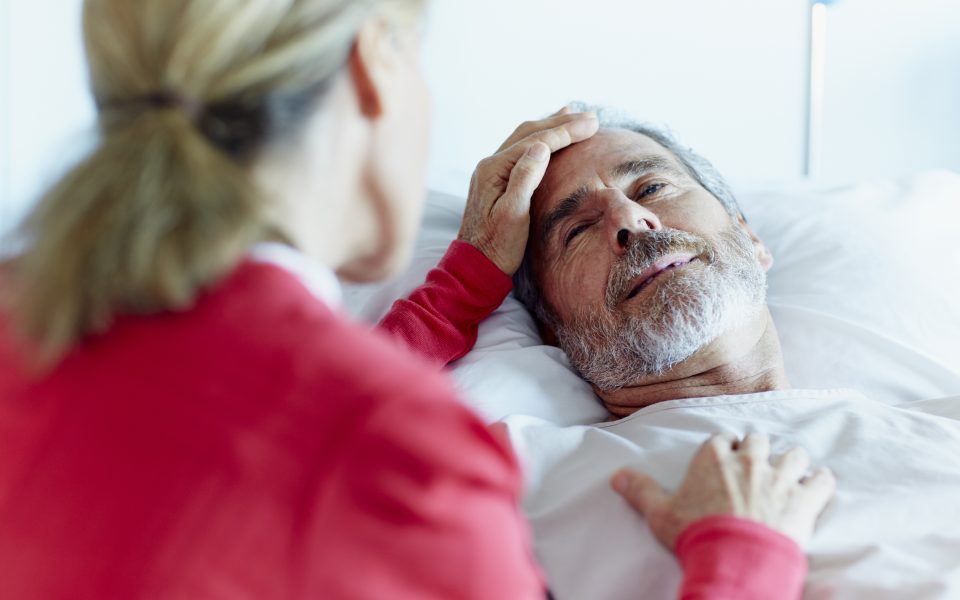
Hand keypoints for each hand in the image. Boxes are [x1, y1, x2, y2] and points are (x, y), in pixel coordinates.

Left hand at [457, 107, 598, 274]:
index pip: (536, 142)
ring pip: (525, 139)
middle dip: (561, 123)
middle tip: (591, 117)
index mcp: (494, 170)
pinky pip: (521, 152)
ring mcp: (492, 173)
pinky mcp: (497, 182)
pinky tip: (549, 142)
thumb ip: (525, 178)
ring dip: (550, 127)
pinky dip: (540, 141)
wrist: (476, 267)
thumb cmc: (497, 246)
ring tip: (571, 114)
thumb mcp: (514, 214)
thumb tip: (541, 147)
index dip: (566, 131)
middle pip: (530, 133)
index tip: (593, 123)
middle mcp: (490, 165)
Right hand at [610, 433, 834, 548]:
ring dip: (790, 461)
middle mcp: (749, 459)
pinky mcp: (805, 498)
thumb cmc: (696, 535)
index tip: (723, 459)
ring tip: (787, 472)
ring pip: (794, 454)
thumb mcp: (659, 514)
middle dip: (757, 450)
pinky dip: (820, 482)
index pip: (721, 439)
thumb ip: (640, 490)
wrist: (735, 560)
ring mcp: (780, 477)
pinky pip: (822, 479)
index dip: (723, 449)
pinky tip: (816, 485)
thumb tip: (616, 476)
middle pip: (758, 440)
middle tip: (754, 465)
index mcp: (714, 457)